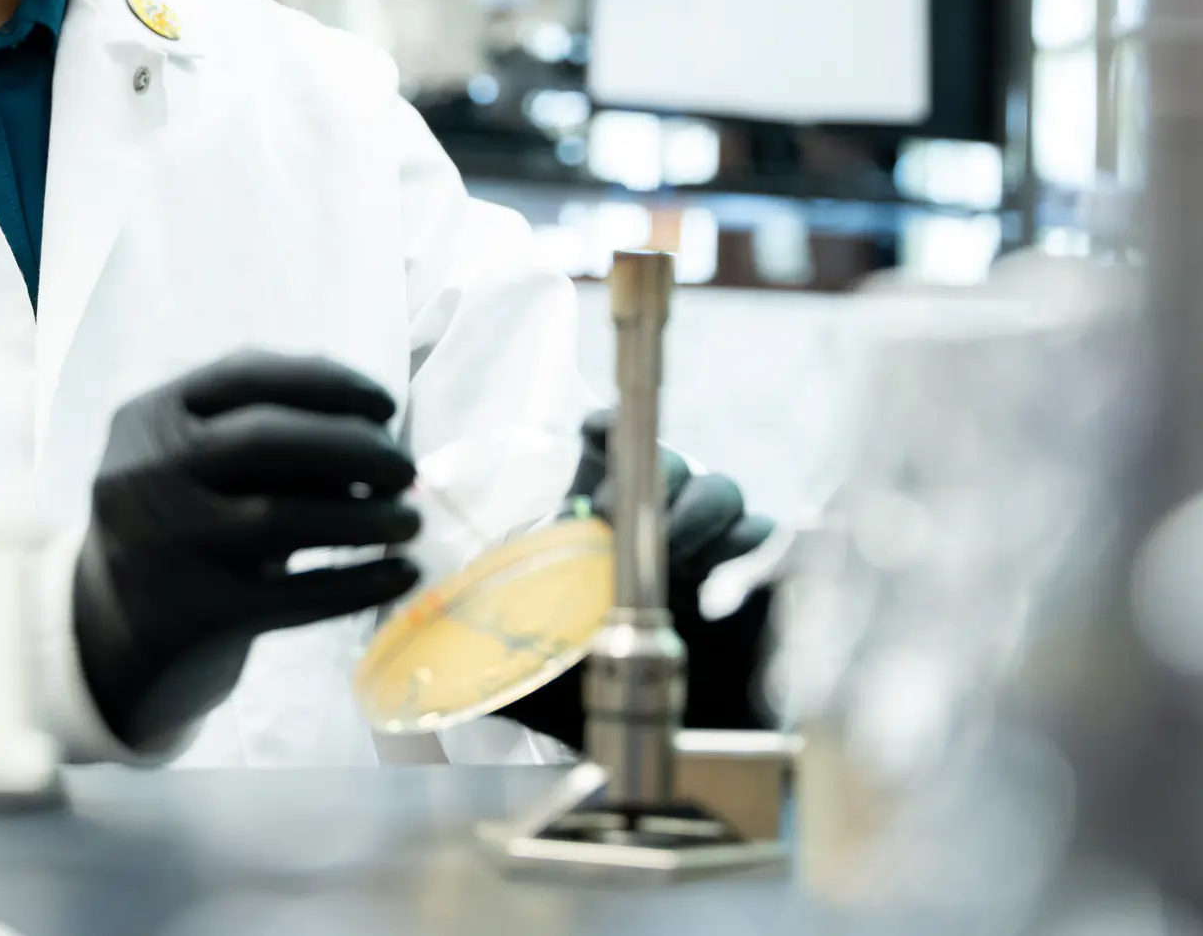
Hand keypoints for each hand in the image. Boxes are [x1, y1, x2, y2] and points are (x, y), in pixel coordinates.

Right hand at [73, 354, 422, 751]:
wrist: (109, 629)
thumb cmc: (185, 523)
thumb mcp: (200, 463)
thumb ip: (271, 435)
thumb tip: (381, 434)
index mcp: (149, 416)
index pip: (244, 373)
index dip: (328, 381)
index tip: (387, 403)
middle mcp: (146, 473)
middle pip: (264, 440)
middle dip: (354, 446)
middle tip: (408, 469)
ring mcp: (164, 546)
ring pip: (282, 519)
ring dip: (366, 518)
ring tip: (411, 521)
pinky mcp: (193, 614)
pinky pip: (294, 597)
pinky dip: (359, 583)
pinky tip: (403, 574)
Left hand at [498, 411, 775, 749]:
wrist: (687, 767)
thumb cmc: (608, 715)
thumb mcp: (542, 680)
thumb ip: (503, 652)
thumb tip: (433, 646)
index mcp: (606, 530)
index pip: (608, 445)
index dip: (605, 436)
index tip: (593, 448)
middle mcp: (663, 528)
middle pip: (668, 461)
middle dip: (651, 478)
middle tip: (617, 520)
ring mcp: (718, 550)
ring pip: (722, 491)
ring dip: (696, 514)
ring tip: (676, 564)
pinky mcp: (767, 580)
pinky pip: (769, 540)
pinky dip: (750, 555)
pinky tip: (720, 593)